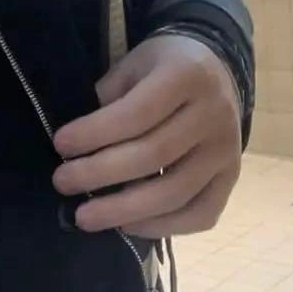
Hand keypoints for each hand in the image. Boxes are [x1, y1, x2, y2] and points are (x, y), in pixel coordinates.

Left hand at [52, 34, 241, 237]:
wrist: (217, 70)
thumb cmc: (161, 68)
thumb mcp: (132, 64)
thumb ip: (108, 97)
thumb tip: (75, 146)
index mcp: (186, 76)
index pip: (136, 113)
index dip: (95, 133)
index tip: (60, 145)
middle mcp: (214, 114)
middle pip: (153, 155)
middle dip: (99, 173)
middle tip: (62, 182)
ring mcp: (227, 150)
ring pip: (176, 191)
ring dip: (124, 210)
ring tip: (84, 217)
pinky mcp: (232, 178)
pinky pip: (202, 213)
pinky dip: (163, 227)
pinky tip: (127, 226)